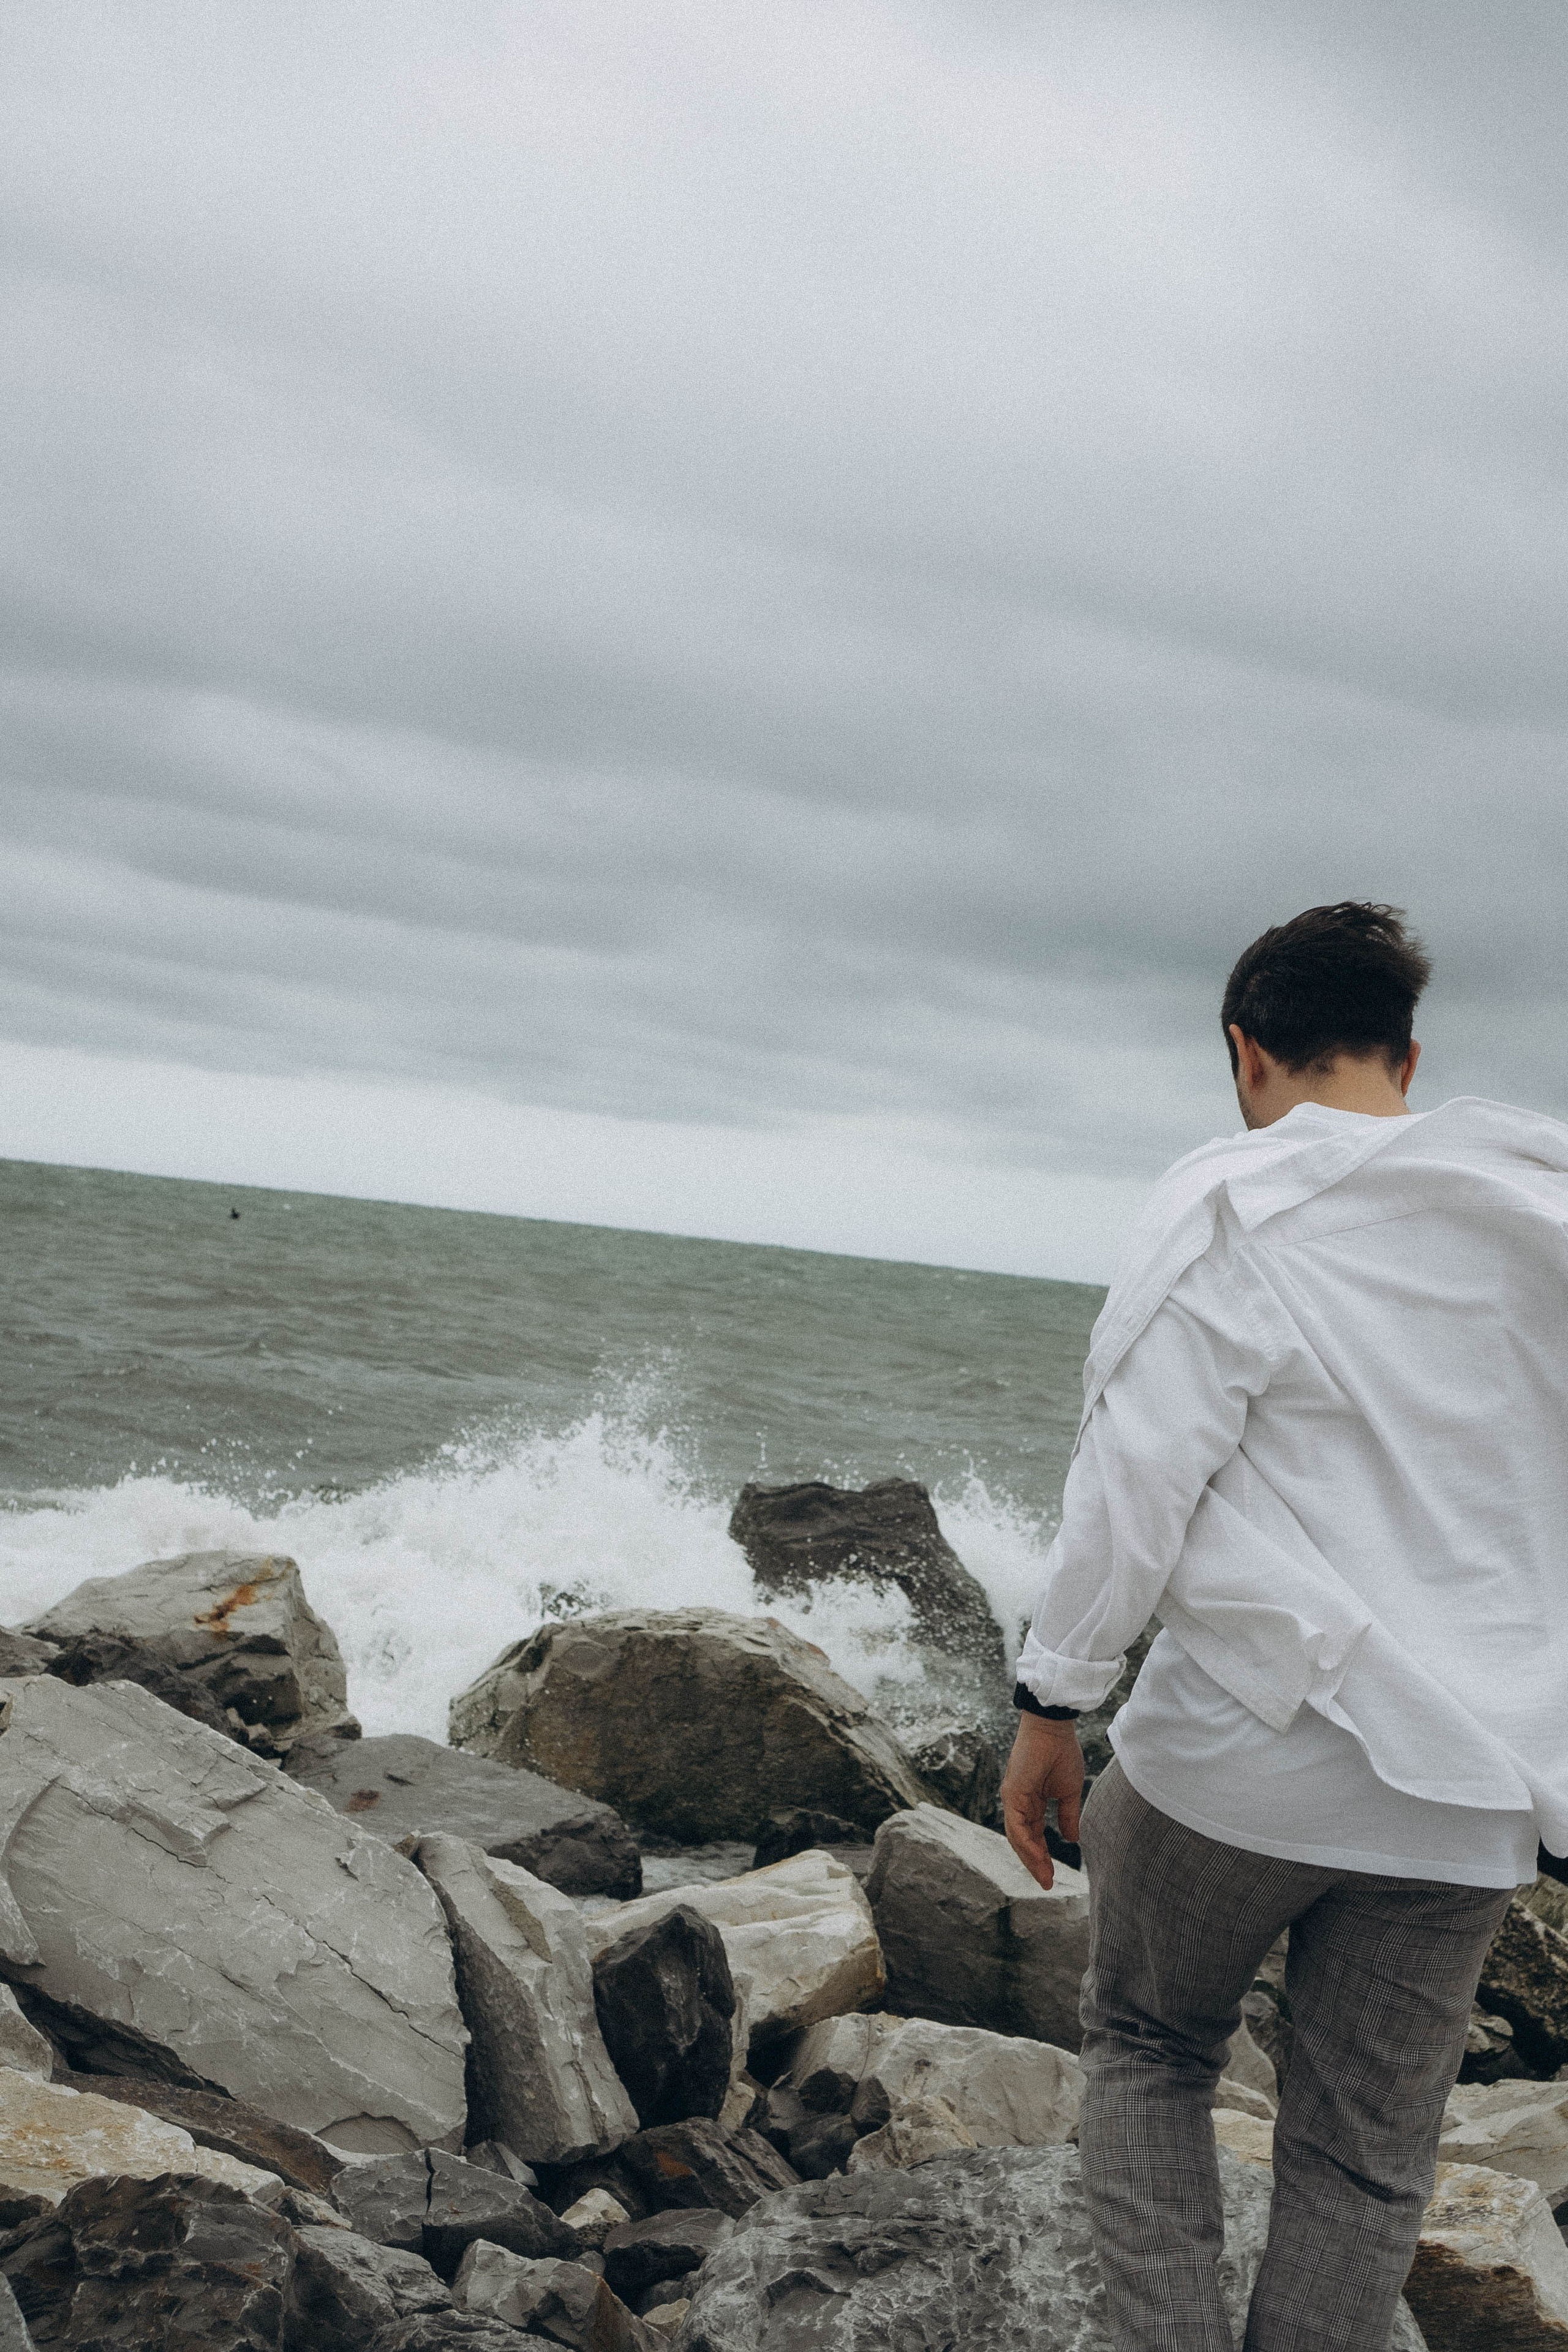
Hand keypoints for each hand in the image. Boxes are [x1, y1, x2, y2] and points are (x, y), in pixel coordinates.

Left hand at [1001, 1713, 1084, 1889]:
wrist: (1054, 1728)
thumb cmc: (1061, 1753)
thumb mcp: (1068, 1792)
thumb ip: (1068, 1816)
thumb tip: (1072, 1839)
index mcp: (1030, 1802)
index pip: (1033, 1835)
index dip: (1042, 1856)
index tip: (1052, 1876)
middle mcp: (1018, 1803)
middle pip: (1023, 1841)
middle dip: (1035, 1863)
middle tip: (1047, 1884)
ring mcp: (1012, 1799)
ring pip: (1017, 1837)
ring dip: (1030, 1859)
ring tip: (1044, 1877)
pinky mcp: (1012, 1793)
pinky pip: (1017, 1825)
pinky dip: (1026, 1844)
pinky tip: (1039, 1858)